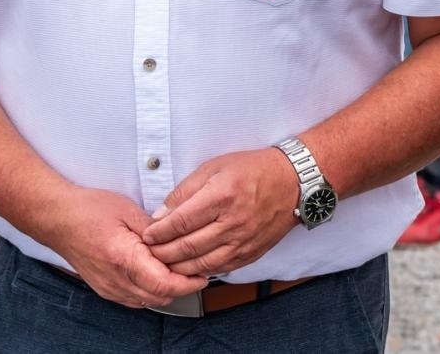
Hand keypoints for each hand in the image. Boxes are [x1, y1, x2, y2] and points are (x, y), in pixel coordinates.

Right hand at [40, 186, 208, 308]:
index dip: (189, 282)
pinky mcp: (106, 289)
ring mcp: (109, 288)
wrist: (59, 219)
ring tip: (179, 269)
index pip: (165, 284)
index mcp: (123, 258)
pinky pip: (136, 299)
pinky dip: (151, 290)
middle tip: (197, 269)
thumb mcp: (129, 211)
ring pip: (149, 301)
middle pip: (160, 297)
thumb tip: (179, 240)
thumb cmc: (89, 210)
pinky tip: (158, 273)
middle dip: (183, 287)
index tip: (203, 273)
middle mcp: (115, 280)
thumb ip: (157, 229)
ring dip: (167, 289)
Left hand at [141, 147, 300, 276]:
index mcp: (222, 196)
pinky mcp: (250, 254)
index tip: (147, 234)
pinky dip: (199, 271)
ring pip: (200, 264)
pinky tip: (188, 267)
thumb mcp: (215, 167)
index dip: (158, 232)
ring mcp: (242, 241)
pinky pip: (219, 269)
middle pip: (187, 247)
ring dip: (177, 266)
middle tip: (149, 251)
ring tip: (163, 262)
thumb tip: (161, 215)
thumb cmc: (253, 170)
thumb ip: (185, 191)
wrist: (292, 183)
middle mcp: (232, 222)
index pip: (180, 222)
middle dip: (162, 252)